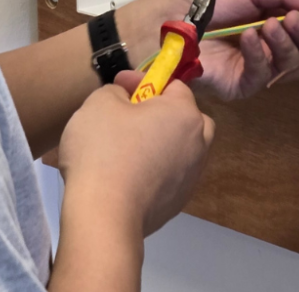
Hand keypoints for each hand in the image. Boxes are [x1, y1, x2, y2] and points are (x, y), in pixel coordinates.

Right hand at [57, 71, 213, 236]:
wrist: (105, 216)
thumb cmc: (104, 150)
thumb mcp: (100, 103)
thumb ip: (117, 91)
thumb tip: (125, 97)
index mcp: (185, 114)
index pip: (173, 86)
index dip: (144, 81)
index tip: (119, 85)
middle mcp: (198, 143)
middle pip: (187, 118)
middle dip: (163, 113)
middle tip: (132, 116)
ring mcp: (191, 176)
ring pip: (180, 149)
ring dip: (161, 143)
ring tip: (129, 147)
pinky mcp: (177, 204)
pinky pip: (169, 175)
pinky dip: (155, 170)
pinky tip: (129, 175)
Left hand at [167, 0, 298, 99]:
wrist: (171, 20)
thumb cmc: (206, 0)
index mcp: (276, 19)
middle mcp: (272, 45)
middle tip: (293, 20)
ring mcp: (259, 67)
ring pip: (294, 66)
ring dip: (285, 43)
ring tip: (267, 26)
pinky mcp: (243, 85)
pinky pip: (265, 75)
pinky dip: (260, 54)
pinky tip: (248, 38)